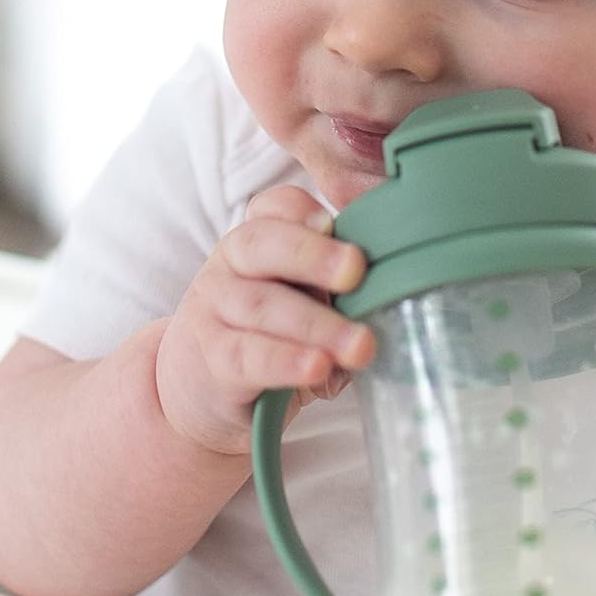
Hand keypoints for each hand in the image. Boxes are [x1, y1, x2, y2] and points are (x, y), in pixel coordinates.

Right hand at [155, 185, 375, 455]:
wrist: (200, 388)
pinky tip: (319, 368)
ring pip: (263, 306)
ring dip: (317, 325)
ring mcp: (215, 311)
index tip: (333, 223)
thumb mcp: (299, 299)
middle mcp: (230, 265)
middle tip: (356, 271)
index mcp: (257, 239)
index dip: (301, 211)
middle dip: (313, 256)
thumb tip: (395, 305)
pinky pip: (250, 356)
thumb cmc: (269, 332)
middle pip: (263, 245)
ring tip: (360, 345)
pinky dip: (287, 362)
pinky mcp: (214, 361)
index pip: (272, 207)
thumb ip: (334, 290)